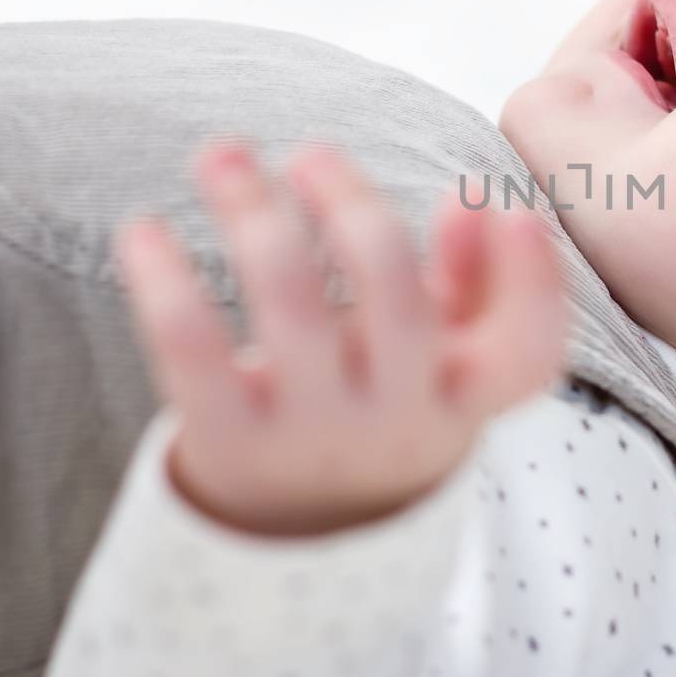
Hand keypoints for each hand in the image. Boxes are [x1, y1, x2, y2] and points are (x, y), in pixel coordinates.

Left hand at [114, 138, 565, 535]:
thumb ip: (474, 279)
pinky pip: (193, 350)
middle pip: (398, 303)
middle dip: (355, 207)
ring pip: (292, 305)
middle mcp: (398, 419)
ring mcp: (312, 432)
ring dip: (255, 212)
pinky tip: (145, 230)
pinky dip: (166, 280)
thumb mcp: (446, 354)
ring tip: (223, 155)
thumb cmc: (381, 398)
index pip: (529, 354)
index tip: (509, 205)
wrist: (295, 524)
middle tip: (311, 153)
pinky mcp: (227, 439)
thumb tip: (469, 198)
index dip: (530, 281)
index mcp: (464, 394)